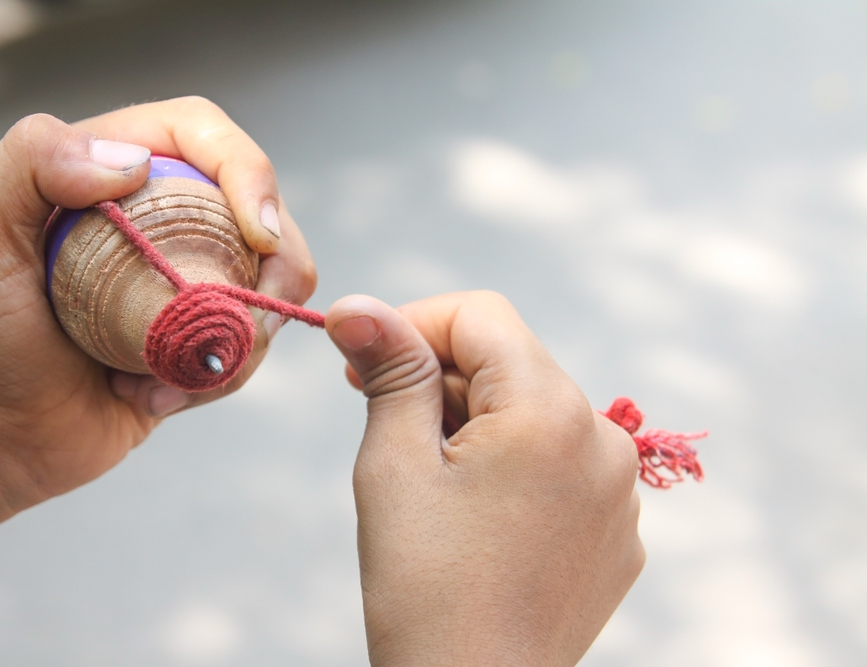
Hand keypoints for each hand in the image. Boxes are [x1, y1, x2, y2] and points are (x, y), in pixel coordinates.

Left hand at [74, 99, 316, 414]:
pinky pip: (253, 341)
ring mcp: (193, 277)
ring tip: (172, 374)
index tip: (260, 236)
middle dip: (278, 267)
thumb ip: (29, 164)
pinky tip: (154, 395)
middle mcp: (165, 215)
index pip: (208, 138)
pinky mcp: (206, 333)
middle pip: (264, 209)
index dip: (250, 173)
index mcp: (115, 170)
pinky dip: (221, 375)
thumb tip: (136, 160)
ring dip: (244, 334)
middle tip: (241, 325)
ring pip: (273, 281)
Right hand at [326, 291, 643, 665]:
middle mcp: (604, 441)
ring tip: (431, 482)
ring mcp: (620, 491)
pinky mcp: (617, 532)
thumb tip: (356, 305)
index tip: (366, 360)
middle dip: (442, 380)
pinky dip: (515, 467)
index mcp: (551, 412)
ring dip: (476, 424)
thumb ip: (389, 370)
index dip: (415, 324)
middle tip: (383, 420)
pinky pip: (562, 466)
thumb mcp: (394, 465)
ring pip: (535, 413)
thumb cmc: (425, 590)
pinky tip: (475, 517)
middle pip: (510, 364)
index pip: (480, 316)